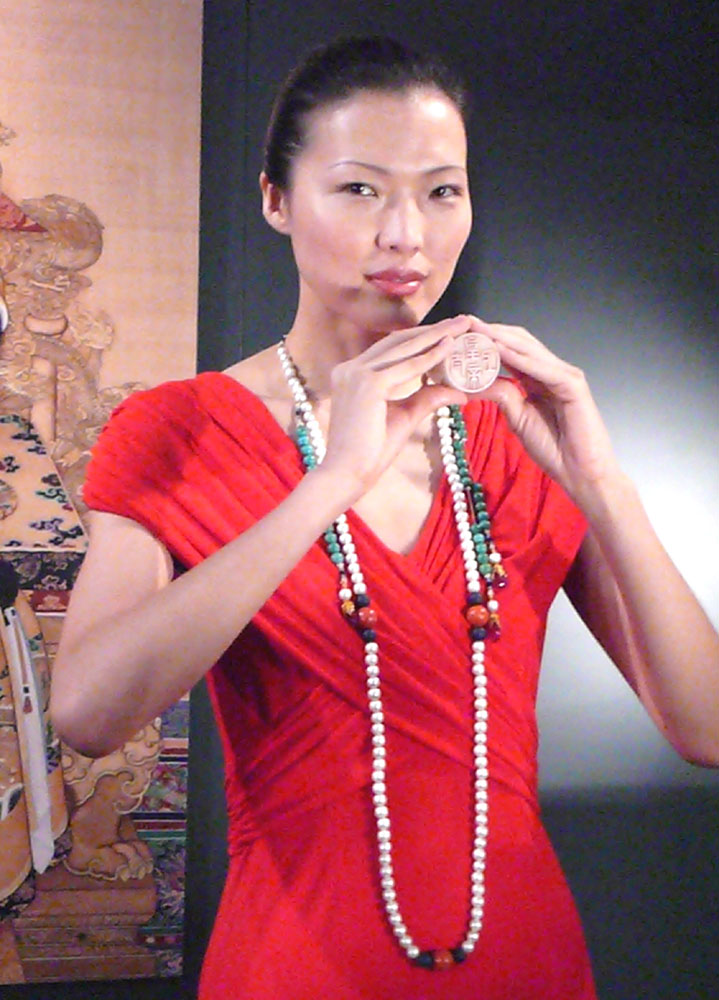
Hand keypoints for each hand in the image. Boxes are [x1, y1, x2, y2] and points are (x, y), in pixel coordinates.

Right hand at [318, 315, 470, 498]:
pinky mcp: (367, 384)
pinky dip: (430, 357)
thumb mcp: (404, 417)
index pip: (391, 349)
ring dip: (436, 336)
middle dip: (433, 330)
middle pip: (398, 341)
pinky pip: (406, 367)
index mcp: (351, 374)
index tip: (447, 332)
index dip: (421, 339)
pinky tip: (449, 347)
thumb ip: (426, 398)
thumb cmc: (369, 451)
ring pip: (404, 348)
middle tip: (462, 321)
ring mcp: (356, 373)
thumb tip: (459, 392)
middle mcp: (350, 368)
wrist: (346, 473)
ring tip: (462, 327)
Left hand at [469, 318, 621, 504]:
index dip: (487, 340)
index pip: (511, 351)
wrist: (580, 471)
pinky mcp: (573, 384)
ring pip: (529, 349)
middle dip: (492, 331)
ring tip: (477, 330)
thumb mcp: (517, 417)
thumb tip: (477, 382)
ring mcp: (564, 375)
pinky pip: (541, 368)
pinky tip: (499, 350)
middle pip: (519, 342)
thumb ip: (501, 395)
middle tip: (465, 322)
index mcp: (538, 378)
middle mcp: (552, 371)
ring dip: (502, 338)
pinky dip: (520, 358)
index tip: (461, 333)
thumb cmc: (553, 448)